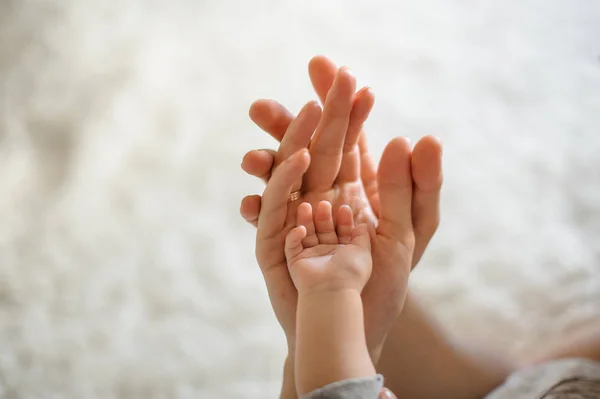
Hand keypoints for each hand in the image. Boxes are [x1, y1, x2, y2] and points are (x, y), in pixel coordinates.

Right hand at [244, 56, 442, 357]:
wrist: (355, 325)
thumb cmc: (383, 281)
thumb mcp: (411, 233)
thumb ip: (415, 188)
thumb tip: (414, 138)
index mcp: (352, 184)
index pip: (347, 136)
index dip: (343, 107)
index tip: (341, 72)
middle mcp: (320, 193)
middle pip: (308, 147)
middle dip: (295, 121)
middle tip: (278, 97)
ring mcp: (295, 216)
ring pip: (280, 178)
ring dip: (268, 162)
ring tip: (256, 152)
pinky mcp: (277, 245)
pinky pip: (266, 222)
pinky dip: (258, 209)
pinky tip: (251, 201)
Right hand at [285, 201, 371, 293]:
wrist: (332, 291)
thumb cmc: (350, 272)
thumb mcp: (363, 252)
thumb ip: (363, 237)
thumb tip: (364, 224)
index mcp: (343, 253)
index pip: (342, 232)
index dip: (344, 220)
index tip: (344, 208)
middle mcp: (327, 254)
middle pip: (323, 230)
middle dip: (324, 217)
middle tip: (324, 204)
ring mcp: (311, 258)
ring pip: (307, 234)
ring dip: (306, 220)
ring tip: (306, 206)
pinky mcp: (296, 262)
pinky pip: (292, 245)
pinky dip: (294, 236)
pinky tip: (301, 229)